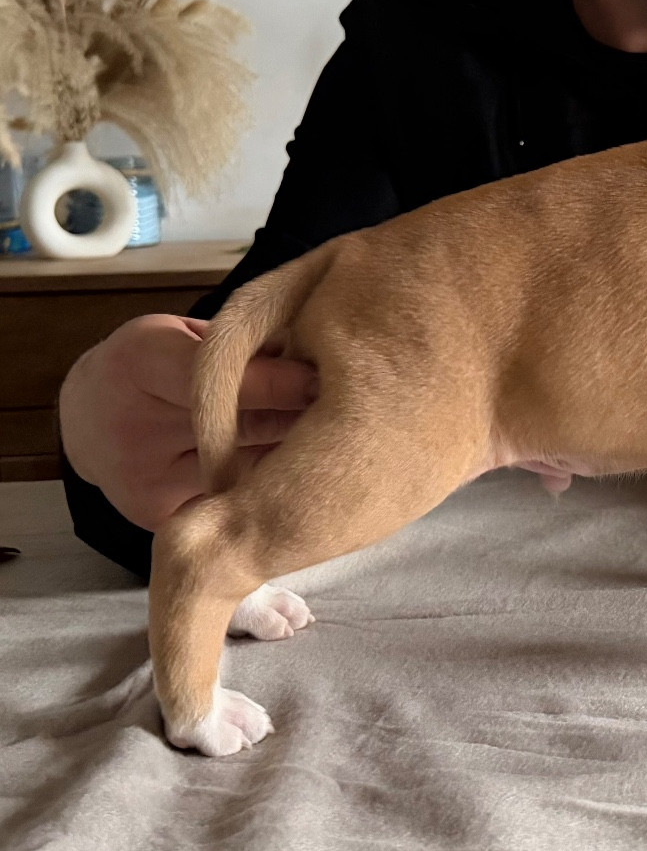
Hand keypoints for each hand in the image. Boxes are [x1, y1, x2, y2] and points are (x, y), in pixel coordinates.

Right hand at [58, 314, 318, 530]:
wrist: (86, 419)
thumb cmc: (152, 366)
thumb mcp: (185, 334)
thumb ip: (243, 347)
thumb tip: (319, 361)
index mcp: (144, 360)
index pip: (228, 375)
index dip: (287, 383)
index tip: (334, 385)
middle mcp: (136, 425)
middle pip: (247, 426)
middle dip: (305, 421)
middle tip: (357, 415)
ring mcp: (144, 480)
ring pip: (249, 470)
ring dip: (297, 458)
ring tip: (339, 446)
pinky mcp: (158, 516)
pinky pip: (234, 500)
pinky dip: (271, 487)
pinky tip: (301, 478)